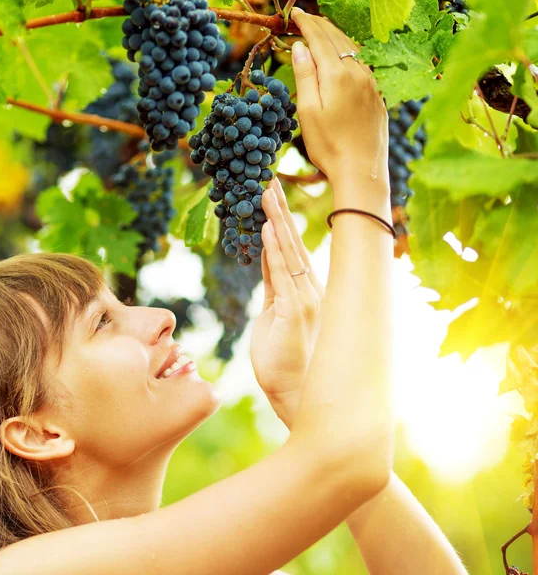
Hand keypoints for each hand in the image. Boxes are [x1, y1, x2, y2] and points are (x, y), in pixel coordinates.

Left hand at [250, 178, 324, 428]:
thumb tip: (267, 265)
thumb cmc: (286, 363)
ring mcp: (307, 298)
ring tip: (266, 191)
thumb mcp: (274, 318)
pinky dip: (275, 249)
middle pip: (293, 242)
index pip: (291, 250)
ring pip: (290, 251)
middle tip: (268, 180)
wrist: (299, 398)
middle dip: (279, 210)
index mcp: (306, 292)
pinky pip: (283, 273)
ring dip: (276, 219)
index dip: (280, 223)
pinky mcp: (297, 311)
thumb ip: (274, 290)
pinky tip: (266, 227)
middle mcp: (312, 290)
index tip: (271, 199)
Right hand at [290, 8, 388, 191]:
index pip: (319, 38)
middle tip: (304, 18)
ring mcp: (371, 84)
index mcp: (337, 75)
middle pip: (337, 39)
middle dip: (319, 25)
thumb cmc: (329, 146)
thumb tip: (300, 47)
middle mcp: (358, 73)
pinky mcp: (377, 96)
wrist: (361, 171)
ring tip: (321, 31)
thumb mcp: (308, 112)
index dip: (305, 23)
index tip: (294, 14)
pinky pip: (362, 65)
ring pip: (352, 50)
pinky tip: (343, 57)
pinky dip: (348, 53)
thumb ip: (305, 76)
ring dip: (335, 37)